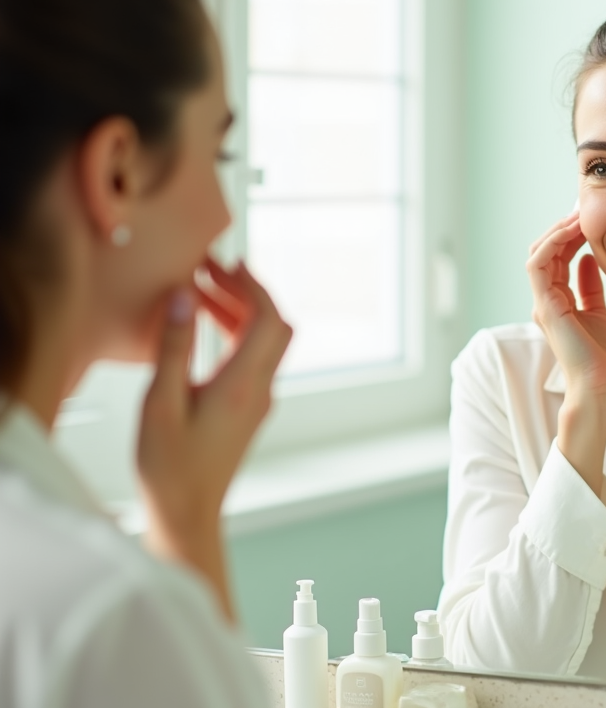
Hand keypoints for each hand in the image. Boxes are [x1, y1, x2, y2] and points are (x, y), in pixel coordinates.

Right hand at [136, 258, 291, 619]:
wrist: (187, 514)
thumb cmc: (170, 468)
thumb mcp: (161, 402)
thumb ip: (175, 346)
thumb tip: (186, 297)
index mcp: (243, 385)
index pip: (268, 318)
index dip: (252, 285)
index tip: (226, 264)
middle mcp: (259, 390)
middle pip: (272, 326)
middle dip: (246, 292)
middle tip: (211, 272)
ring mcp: (257, 401)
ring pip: (262, 343)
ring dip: (237, 313)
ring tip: (199, 293)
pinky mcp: (248, 410)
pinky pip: (251, 360)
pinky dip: (233, 335)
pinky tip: (203, 329)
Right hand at [526, 213, 605, 492]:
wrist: (599, 387)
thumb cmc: (603, 359)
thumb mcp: (601, 313)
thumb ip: (591, 288)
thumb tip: (589, 260)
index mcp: (557, 302)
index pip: (557, 258)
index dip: (570, 235)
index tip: (589, 217)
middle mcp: (546, 301)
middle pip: (546, 252)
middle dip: (563, 227)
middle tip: (583, 207)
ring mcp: (543, 304)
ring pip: (539, 254)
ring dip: (557, 231)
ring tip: (578, 214)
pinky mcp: (546, 307)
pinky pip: (539, 265)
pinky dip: (553, 244)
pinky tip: (573, 232)